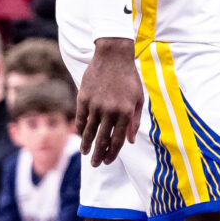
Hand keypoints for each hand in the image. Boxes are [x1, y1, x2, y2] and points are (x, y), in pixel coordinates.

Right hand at [77, 38, 142, 166]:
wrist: (113, 56)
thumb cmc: (129, 78)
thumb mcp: (138, 98)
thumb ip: (135, 121)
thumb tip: (131, 141)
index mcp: (125, 112)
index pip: (117, 140)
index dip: (112, 154)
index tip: (108, 161)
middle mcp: (110, 111)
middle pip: (102, 140)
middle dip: (98, 155)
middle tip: (95, 164)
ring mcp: (95, 105)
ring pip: (89, 132)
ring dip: (87, 145)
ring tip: (86, 153)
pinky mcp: (84, 98)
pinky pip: (81, 119)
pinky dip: (81, 129)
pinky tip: (81, 135)